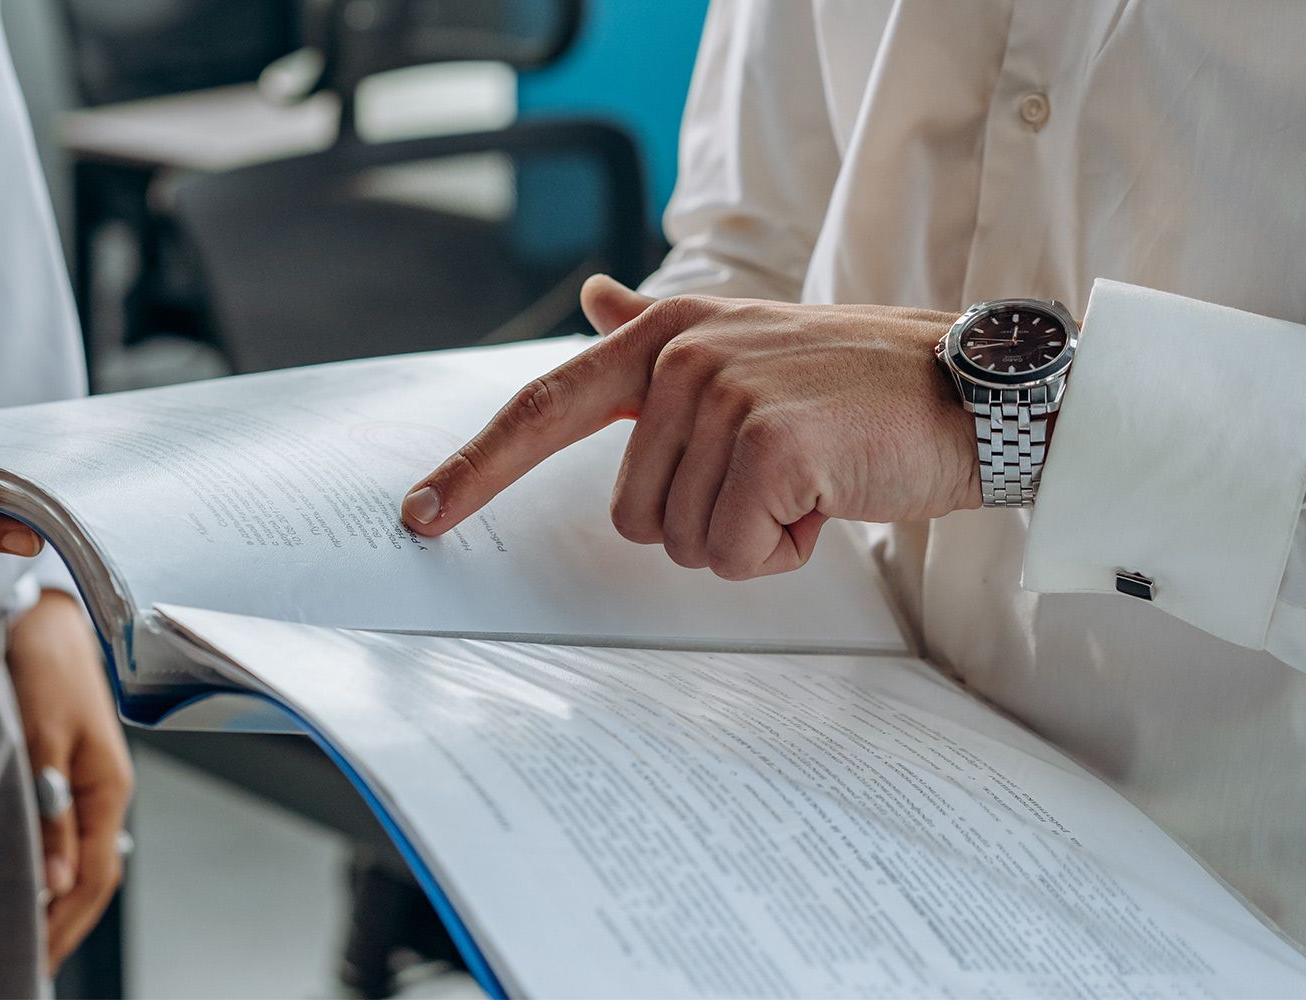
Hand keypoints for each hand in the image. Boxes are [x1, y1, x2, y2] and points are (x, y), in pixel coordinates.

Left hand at [6, 590, 131, 969]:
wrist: (41, 608)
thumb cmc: (44, 660)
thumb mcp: (42, 738)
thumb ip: (50, 812)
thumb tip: (54, 882)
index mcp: (109, 787)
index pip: (94, 876)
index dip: (66, 923)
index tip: (36, 958)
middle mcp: (104, 789)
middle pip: (92, 875)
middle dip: (64, 923)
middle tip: (29, 962)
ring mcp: (87, 780)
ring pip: (80, 856)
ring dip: (57, 897)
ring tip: (27, 934)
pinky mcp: (65, 767)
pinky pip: (66, 832)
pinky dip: (50, 864)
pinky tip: (29, 879)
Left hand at [402, 276, 980, 579]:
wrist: (973, 388)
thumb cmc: (858, 385)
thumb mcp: (747, 340)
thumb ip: (656, 330)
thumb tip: (596, 296)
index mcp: (664, 337)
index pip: (543, 407)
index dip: (477, 466)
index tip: (421, 514)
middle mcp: (683, 357)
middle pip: (630, 514)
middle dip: (703, 521)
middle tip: (777, 478)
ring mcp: (725, 395)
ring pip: (680, 541)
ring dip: (748, 535)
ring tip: (809, 480)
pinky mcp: (770, 443)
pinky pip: (733, 554)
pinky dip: (784, 549)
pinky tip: (829, 497)